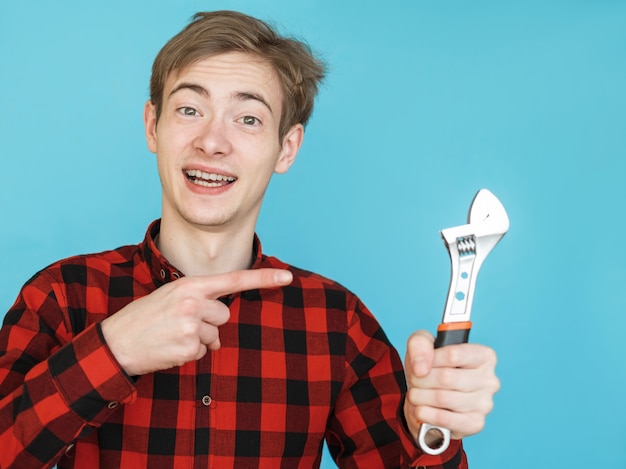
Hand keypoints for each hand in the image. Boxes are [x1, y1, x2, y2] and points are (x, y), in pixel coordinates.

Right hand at [101, 268, 292, 375]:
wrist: (116, 342)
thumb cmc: (144, 317)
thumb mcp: (171, 296)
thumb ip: (199, 300)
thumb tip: (220, 326)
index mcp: (190, 286)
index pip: (234, 280)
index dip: (264, 278)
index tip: (287, 277)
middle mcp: (194, 303)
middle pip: (224, 316)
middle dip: (209, 323)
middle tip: (181, 323)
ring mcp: (191, 327)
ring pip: (215, 336)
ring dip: (198, 340)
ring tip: (172, 335)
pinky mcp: (188, 348)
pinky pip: (202, 352)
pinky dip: (189, 353)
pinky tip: (169, 348)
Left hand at [403, 330, 499, 442]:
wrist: (430, 400)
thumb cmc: (431, 367)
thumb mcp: (421, 344)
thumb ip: (419, 344)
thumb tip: (421, 368)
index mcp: (484, 356)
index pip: (453, 355)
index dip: (430, 360)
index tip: (421, 364)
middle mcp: (490, 380)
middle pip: (446, 378)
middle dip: (421, 380)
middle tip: (414, 381)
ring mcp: (485, 404)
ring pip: (442, 398)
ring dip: (419, 396)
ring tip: (415, 394)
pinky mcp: (475, 424)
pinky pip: (444, 419)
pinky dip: (425, 414)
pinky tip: (419, 410)